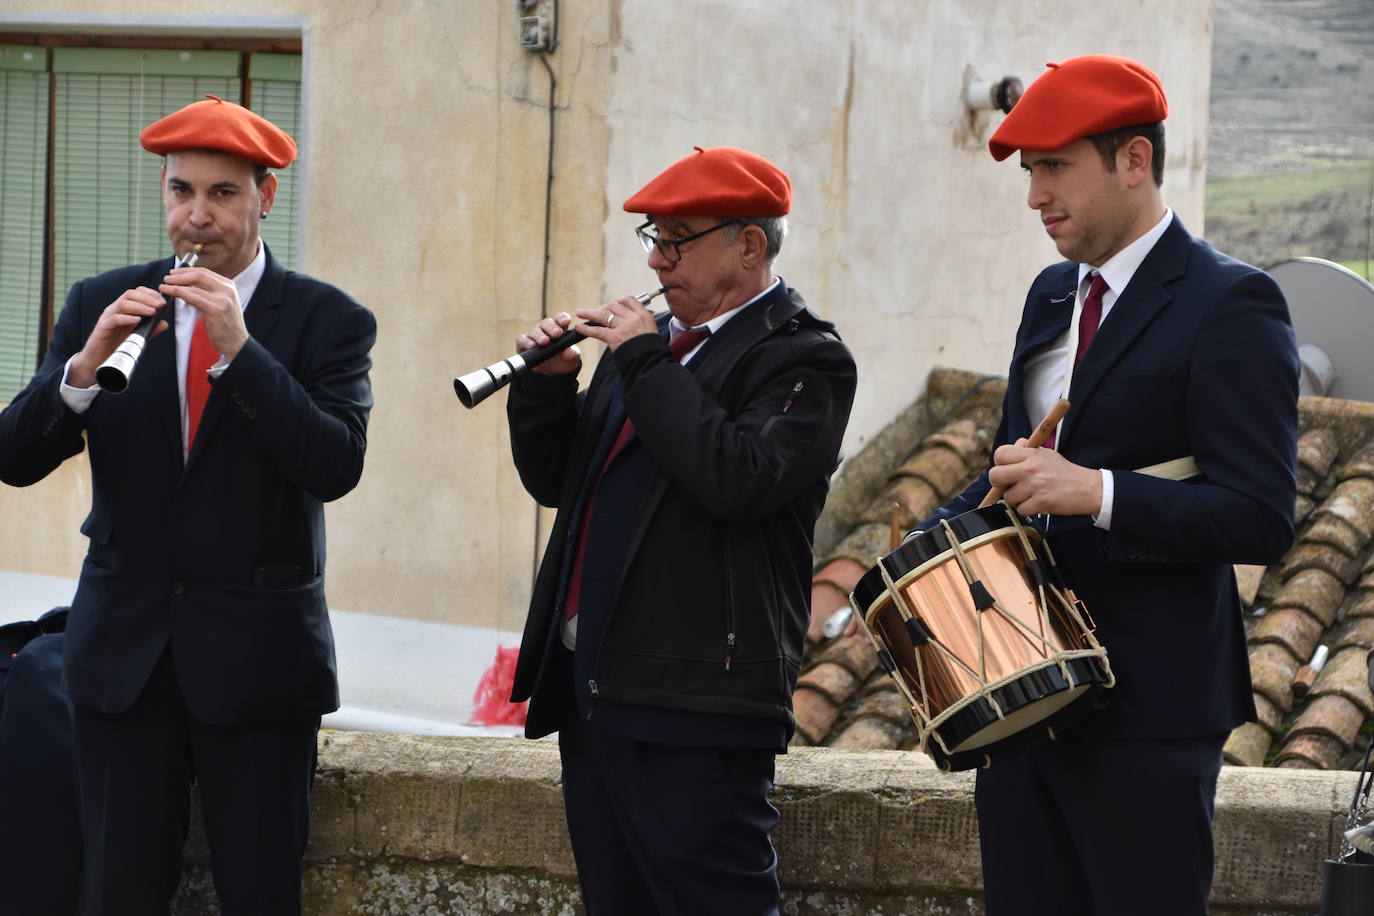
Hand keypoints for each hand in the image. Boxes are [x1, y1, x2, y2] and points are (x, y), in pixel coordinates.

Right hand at [68, 287, 168, 387]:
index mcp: (123, 309)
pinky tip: (138, 320)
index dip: (150, 294)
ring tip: (152, 312)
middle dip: (147, 298)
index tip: (162, 300)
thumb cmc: (116, 346)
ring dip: (140, 306)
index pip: (136, 293)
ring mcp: (108, 318)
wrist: (99, 360)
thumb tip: (164, 323)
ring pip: (122, 304)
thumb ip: (150, 329)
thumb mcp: (137, 336)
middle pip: (129, 295)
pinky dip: (127, 318)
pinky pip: (114, 319)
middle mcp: (115, 310)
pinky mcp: (103, 328)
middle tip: (160, 305)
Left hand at [159, 266, 248, 359]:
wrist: (236, 342)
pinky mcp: (215, 309)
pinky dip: (179, 293)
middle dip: (179, 275)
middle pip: (199, 275)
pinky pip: (192, 297)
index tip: (174, 272)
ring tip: (164, 286)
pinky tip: (171, 293)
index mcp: (228, 286)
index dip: (186, 270)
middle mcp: (227, 290)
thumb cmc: (226, 326)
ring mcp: (222, 299)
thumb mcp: (220, 303)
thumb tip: (187, 285)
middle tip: (167, 278)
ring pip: (193, 286)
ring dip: (175, 284)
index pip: (204, 272)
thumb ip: (208, 293)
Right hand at [516, 312, 580, 375]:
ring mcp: (534, 335)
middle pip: (547, 323)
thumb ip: (571, 354)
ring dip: (539, 335)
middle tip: (557, 333)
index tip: (566, 321)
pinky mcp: (523, 343)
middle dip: (552, 327)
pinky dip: (526, 341)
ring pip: (535, 330)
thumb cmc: (562, 360)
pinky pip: (522, 339)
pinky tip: (531, 346)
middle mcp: (546, 329)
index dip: (562, 318)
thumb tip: (569, 352)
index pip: (560, 319)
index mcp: (559, 328)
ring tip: (545, 341)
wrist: (551, 373)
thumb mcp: (570, 358)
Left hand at [574, 295, 658, 351]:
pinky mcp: (615, 338)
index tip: (612, 305)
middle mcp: (633, 318)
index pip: (629, 300)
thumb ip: (640, 323)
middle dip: (602, 307)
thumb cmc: (652, 350)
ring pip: (603, 315)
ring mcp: (623, 327)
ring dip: (589, 313)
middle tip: (595, 311)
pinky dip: (587, 329)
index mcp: (643, 315)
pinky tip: (580, 328)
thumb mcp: (651, 331)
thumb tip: (630, 320)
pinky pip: (598, 331)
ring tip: (579, 312)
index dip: (618, 301)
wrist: (652, 362)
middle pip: (614, 306)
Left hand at [986, 438, 1102, 515]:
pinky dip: (1028, 509)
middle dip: (999, 483)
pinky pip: (1021, 510)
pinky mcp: (1041, 502)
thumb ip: (1026, 450)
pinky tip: (1037, 503)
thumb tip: (1011, 447)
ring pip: (1008, 497)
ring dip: (1017, 499)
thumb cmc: (1063, 471)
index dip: (999, 463)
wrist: (1087, 488)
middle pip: (995, 476)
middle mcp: (1031, 468)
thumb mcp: (1046, 453)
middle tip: (1009, 485)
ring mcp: (1035, 486)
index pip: (1000, 454)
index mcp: (1031, 454)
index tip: (1006, 469)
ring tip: (1030, 495)